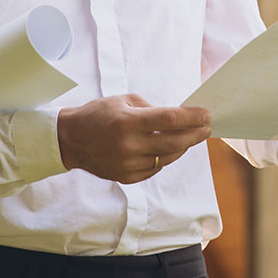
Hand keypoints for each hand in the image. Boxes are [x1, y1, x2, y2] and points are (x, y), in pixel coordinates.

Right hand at [57, 94, 211, 183]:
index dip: (193, 117)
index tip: (207, 115)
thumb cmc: (99, 114)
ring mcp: (127, 164)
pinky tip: (167, 149)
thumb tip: (180, 117)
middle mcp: (128, 145)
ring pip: (167, 157)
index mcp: (128, 122)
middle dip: (195, 135)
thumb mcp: (124, 101)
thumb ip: (153, 109)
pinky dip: (164, 158)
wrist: (70, 140)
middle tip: (207, 128)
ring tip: (190, 137)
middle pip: (174, 142)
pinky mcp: (125, 177)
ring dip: (183, 147)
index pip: (171, 120)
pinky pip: (155, 168)